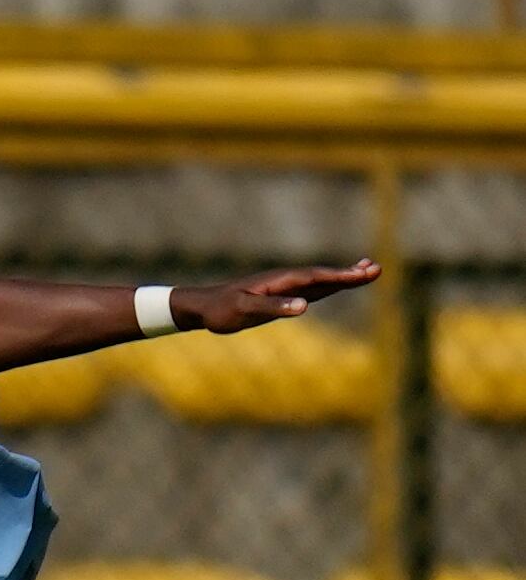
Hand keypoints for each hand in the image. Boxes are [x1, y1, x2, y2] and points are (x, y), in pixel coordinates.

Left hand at [174, 260, 380, 334]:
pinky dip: (326, 287)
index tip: (366, 274)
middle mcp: (285, 280)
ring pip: (319, 281)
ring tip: (365, 272)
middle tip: (377, 269)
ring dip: (342, 277)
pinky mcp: (279, 297)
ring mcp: (283, 288)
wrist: (203, 307)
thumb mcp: (246, 309)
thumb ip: (274, 307)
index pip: (318, 277)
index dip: (342, 276)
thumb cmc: (222, 309)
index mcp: (281, 280)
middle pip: (324, 276)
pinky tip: (334, 287)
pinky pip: (309, 290)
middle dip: (350, 274)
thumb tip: (305, 306)